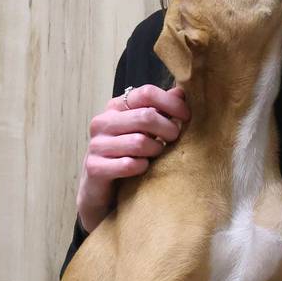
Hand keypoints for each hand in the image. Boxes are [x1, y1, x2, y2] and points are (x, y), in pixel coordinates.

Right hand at [77, 84, 189, 231]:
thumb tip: (181, 92)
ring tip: (157, 154)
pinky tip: (143, 168)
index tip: (186, 116)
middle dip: (168, 129)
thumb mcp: (144, 129)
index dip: (171, 103)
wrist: (100, 188)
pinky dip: (142, 167)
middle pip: (146, 116)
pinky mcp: (94, 167)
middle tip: (174, 139)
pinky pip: (129, 164)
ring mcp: (96, 144)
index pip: (146, 93)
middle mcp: (103, 122)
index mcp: (116, 107)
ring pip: (139, 142)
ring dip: (155, 150)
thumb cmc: (126, 153)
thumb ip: (160, 110)